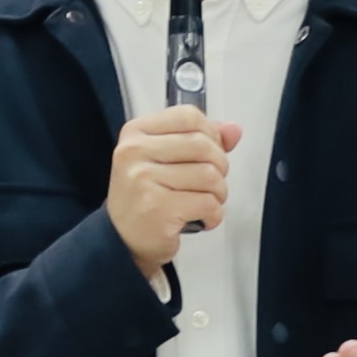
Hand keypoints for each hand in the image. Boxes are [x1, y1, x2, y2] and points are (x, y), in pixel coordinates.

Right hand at [105, 105, 237, 275]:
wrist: (123, 239)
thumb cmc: (145, 198)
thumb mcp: (165, 160)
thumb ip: (199, 140)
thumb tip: (233, 130)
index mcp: (136, 133)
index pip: (188, 116)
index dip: (211, 134)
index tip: (211, 151)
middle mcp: (135, 152)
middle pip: (202, 144)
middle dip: (219, 167)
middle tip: (211, 182)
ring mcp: (143, 179)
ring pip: (209, 175)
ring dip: (218, 193)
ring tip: (205, 202)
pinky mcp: (157, 207)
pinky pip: (207, 203)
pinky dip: (214, 214)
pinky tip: (202, 218)